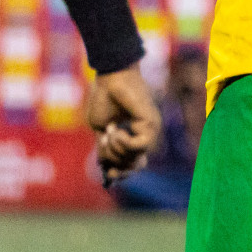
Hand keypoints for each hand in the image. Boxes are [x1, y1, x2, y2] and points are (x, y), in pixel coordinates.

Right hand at [85, 64, 161, 184]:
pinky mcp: (151, 123)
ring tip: (110, 132)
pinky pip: (138, 146)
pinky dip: (124, 143)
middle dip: (115, 162)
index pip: (135, 164)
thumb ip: (105, 148)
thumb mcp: (100, 129)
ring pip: (135, 158)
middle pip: (135, 166)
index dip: (122, 173)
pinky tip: (116, 129)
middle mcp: (145, 135)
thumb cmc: (104, 98)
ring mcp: (150, 129)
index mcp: (134, 136)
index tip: (109, 173)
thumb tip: (106, 167)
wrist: (109, 78)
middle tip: (104, 145)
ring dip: (116, 150)